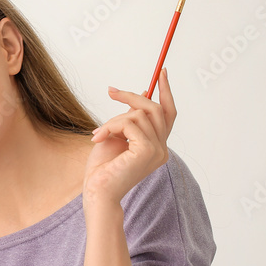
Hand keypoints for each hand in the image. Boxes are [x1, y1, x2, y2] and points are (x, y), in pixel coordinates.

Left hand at [83, 68, 176, 207]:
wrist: (96, 192)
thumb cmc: (102, 169)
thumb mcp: (116, 136)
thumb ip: (130, 118)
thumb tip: (141, 94)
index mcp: (157, 146)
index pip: (168, 114)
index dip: (166, 92)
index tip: (161, 72)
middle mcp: (162, 149)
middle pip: (155, 108)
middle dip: (131, 96)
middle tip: (111, 91)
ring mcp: (157, 151)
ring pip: (139, 114)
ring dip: (113, 119)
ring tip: (99, 133)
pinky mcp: (147, 151)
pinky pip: (130, 123)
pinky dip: (111, 126)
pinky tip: (99, 138)